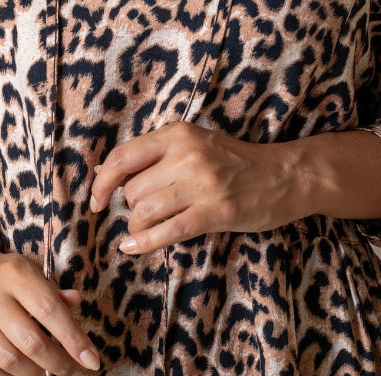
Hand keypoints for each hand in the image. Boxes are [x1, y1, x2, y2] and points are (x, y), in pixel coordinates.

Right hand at [0, 240, 100, 375]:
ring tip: (47, 372)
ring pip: (9, 361)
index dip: (73, 338)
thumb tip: (76, 303)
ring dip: (35, 374)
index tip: (91, 360)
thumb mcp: (30, 271)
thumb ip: (53, 291)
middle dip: (58, 363)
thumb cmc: (3, 273)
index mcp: (14, 273)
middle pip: (31, 341)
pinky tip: (21, 374)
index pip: (49, 310)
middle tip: (73, 371)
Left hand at [89, 122, 304, 254]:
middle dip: (129, 207)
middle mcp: (187, 155)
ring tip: (143, 229)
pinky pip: (168, 231)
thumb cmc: (234, 160)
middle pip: (132, 189)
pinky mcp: (215, 212)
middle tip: (140, 212)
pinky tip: (133, 247)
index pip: (124, 156)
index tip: (96, 199)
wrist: (283, 175)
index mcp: (178, 134)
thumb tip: (103, 170)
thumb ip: (154, 155)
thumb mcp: (194, 143)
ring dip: (137, 226)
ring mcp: (202, 184)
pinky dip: (144, 243)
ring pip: (145, 210)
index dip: (103, 181)